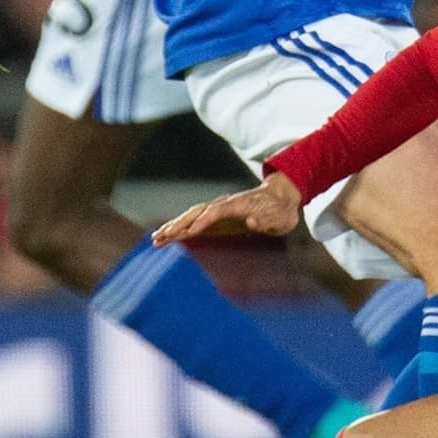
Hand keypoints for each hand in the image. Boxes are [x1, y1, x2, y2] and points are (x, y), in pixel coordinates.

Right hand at [153, 171, 302, 245]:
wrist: (281, 198)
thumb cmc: (280, 210)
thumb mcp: (279, 218)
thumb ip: (266, 220)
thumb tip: (252, 223)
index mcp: (238, 205)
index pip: (215, 212)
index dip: (202, 222)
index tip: (188, 233)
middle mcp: (224, 205)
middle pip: (197, 212)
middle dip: (179, 224)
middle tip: (160, 236)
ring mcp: (220, 211)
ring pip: (192, 216)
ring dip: (174, 227)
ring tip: (156, 239)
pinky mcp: (218, 219)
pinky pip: (196, 223)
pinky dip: (182, 230)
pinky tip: (168, 238)